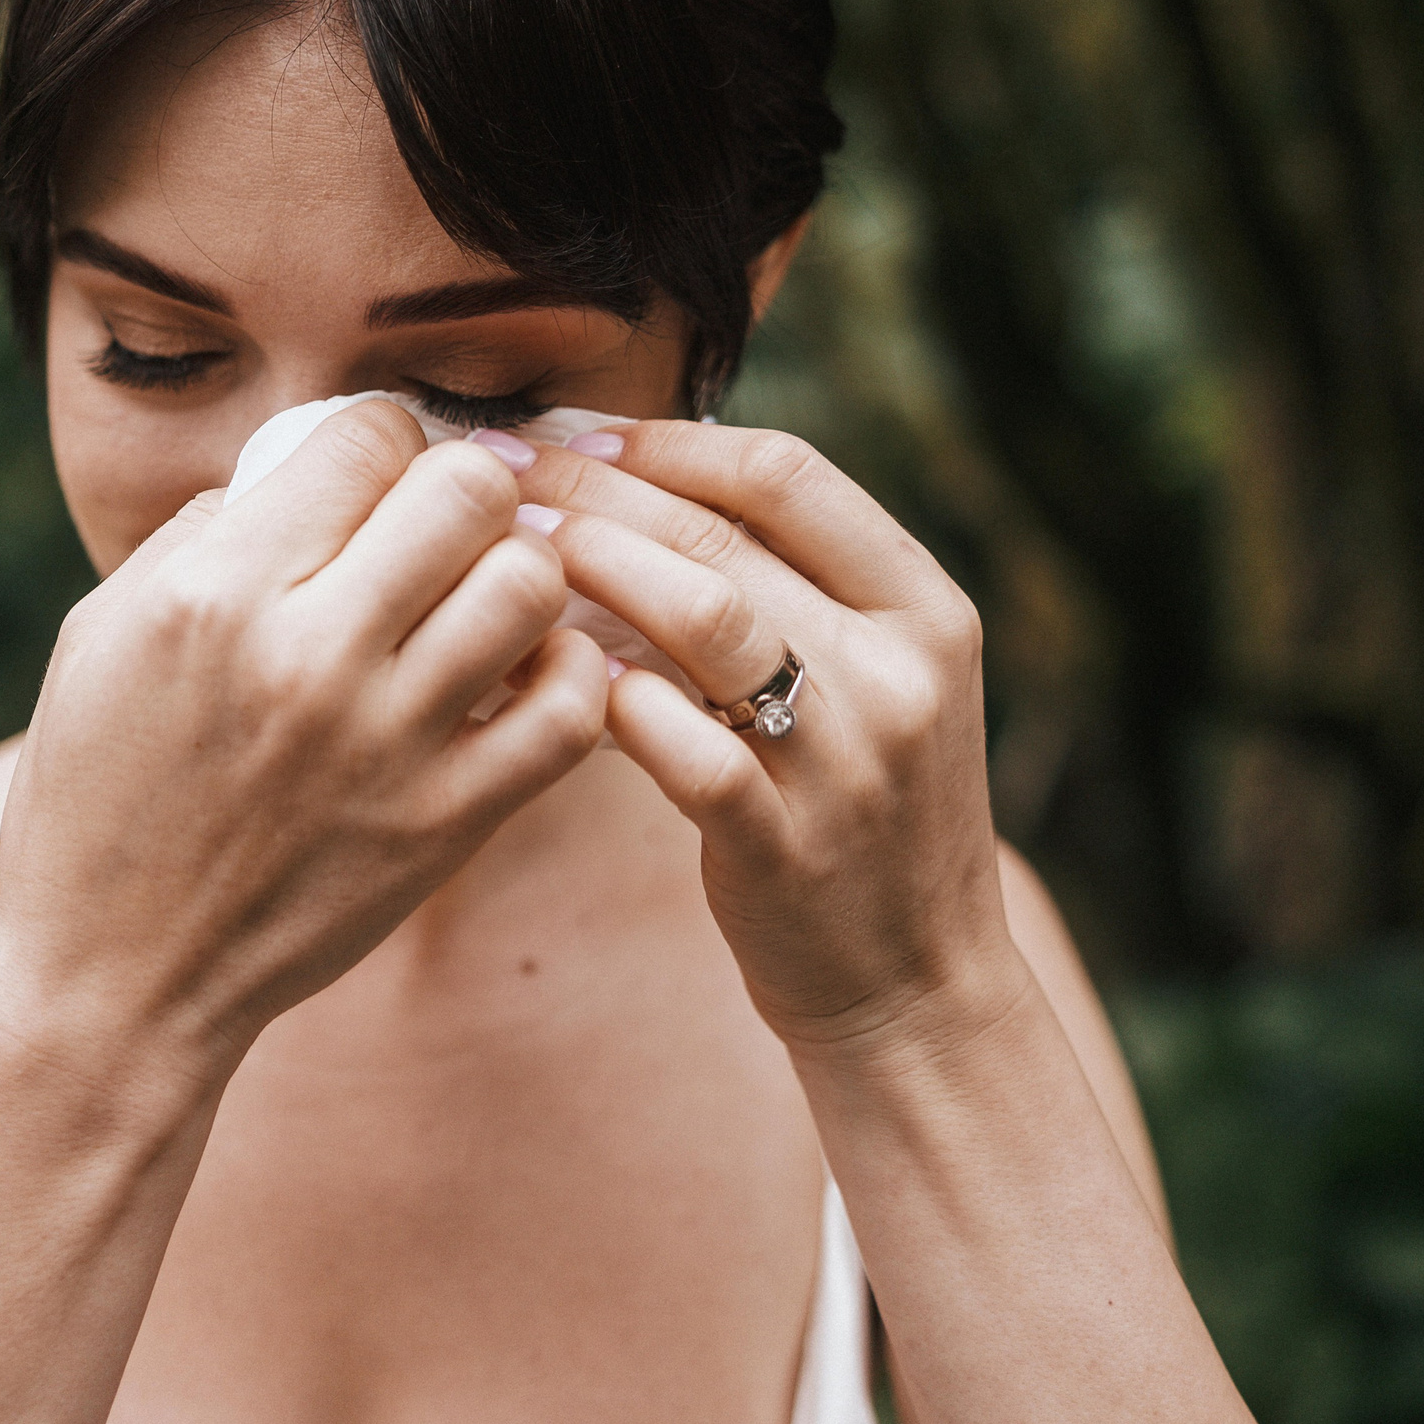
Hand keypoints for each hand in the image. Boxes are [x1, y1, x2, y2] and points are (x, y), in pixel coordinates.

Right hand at [0, 400, 605, 1081]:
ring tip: (482, 600)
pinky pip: (570, 713)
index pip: (366, 436)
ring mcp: (388, 747)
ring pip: (531, 587)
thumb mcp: (103, 632)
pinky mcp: (446, 826)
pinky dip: (567, 676)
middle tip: (446, 525)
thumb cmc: (99, 793)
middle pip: (470, 493)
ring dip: (520, 575)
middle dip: (467, 488)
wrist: (116, 981)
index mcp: (215, 595)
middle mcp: (309, 659)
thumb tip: (305, 463)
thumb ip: (208, 532)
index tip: (378, 471)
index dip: (385, 434)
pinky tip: (522, 676)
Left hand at [513, 423, 1019, 1053]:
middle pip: (724, 534)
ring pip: (708, 619)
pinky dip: (616, 703)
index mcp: (926, 609)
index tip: (574, 435)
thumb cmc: (868, 814)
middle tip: (497, 471)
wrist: (920, 987)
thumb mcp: (879, 683)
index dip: (666, 441)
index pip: (787, 473)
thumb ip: (799, 591)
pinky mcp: (787, 848)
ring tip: (511, 550)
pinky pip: (685, 752)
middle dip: (594, 490)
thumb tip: (648, 483)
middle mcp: (899, 672)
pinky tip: (555, 678)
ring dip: (596, 569)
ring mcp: (846, 762)